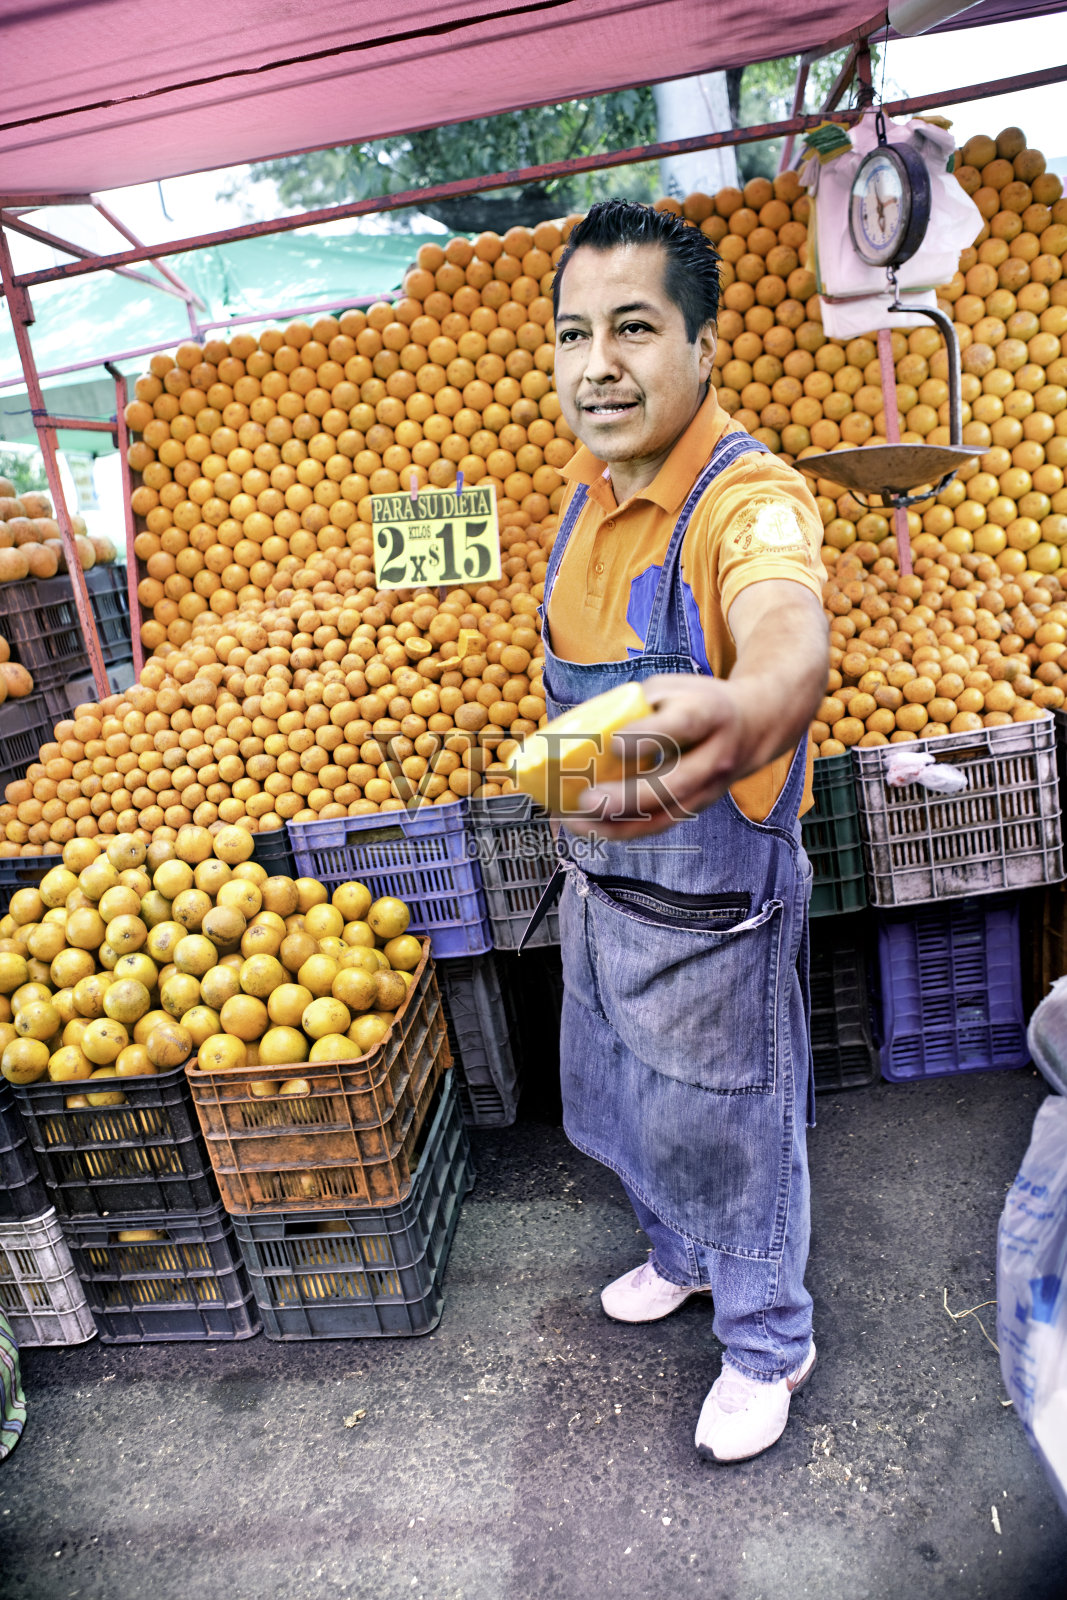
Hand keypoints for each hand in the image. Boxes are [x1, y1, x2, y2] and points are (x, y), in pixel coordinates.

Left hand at [564, 673, 763, 839]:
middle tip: (586, 799)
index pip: (681, 727)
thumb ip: (635, 704)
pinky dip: (624, 830)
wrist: (753, 726)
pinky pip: (661, 824)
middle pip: (673, 784)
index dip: (647, 737)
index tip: (613, 744)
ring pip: (665, 816)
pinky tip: (592, 827)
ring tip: (578, 822)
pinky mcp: (697, 807)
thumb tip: (581, 727)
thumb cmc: (698, 703)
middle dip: (627, 797)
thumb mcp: (673, 687)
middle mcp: (714, 756)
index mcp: (709, 714)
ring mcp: (709, 788)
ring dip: (619, 825)